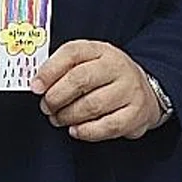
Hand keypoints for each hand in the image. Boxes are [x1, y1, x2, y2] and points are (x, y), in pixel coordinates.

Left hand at [31, 40, 165, 141]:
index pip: (72, 53)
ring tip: (58, 119)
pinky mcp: (136, 114)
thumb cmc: (107, 77)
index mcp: (101, 50)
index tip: (36, 87)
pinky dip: (86, 131)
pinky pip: (107, 126)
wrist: (145, 90)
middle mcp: (117, 66)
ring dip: (68, 116)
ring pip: (92, 106)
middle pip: (80, 80)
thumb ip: (63, 68)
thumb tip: (38, 84)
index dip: (49, 71)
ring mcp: (129, 90)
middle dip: (56, 97)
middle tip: (46, 107)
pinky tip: (75, 130)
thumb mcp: (88, 62)